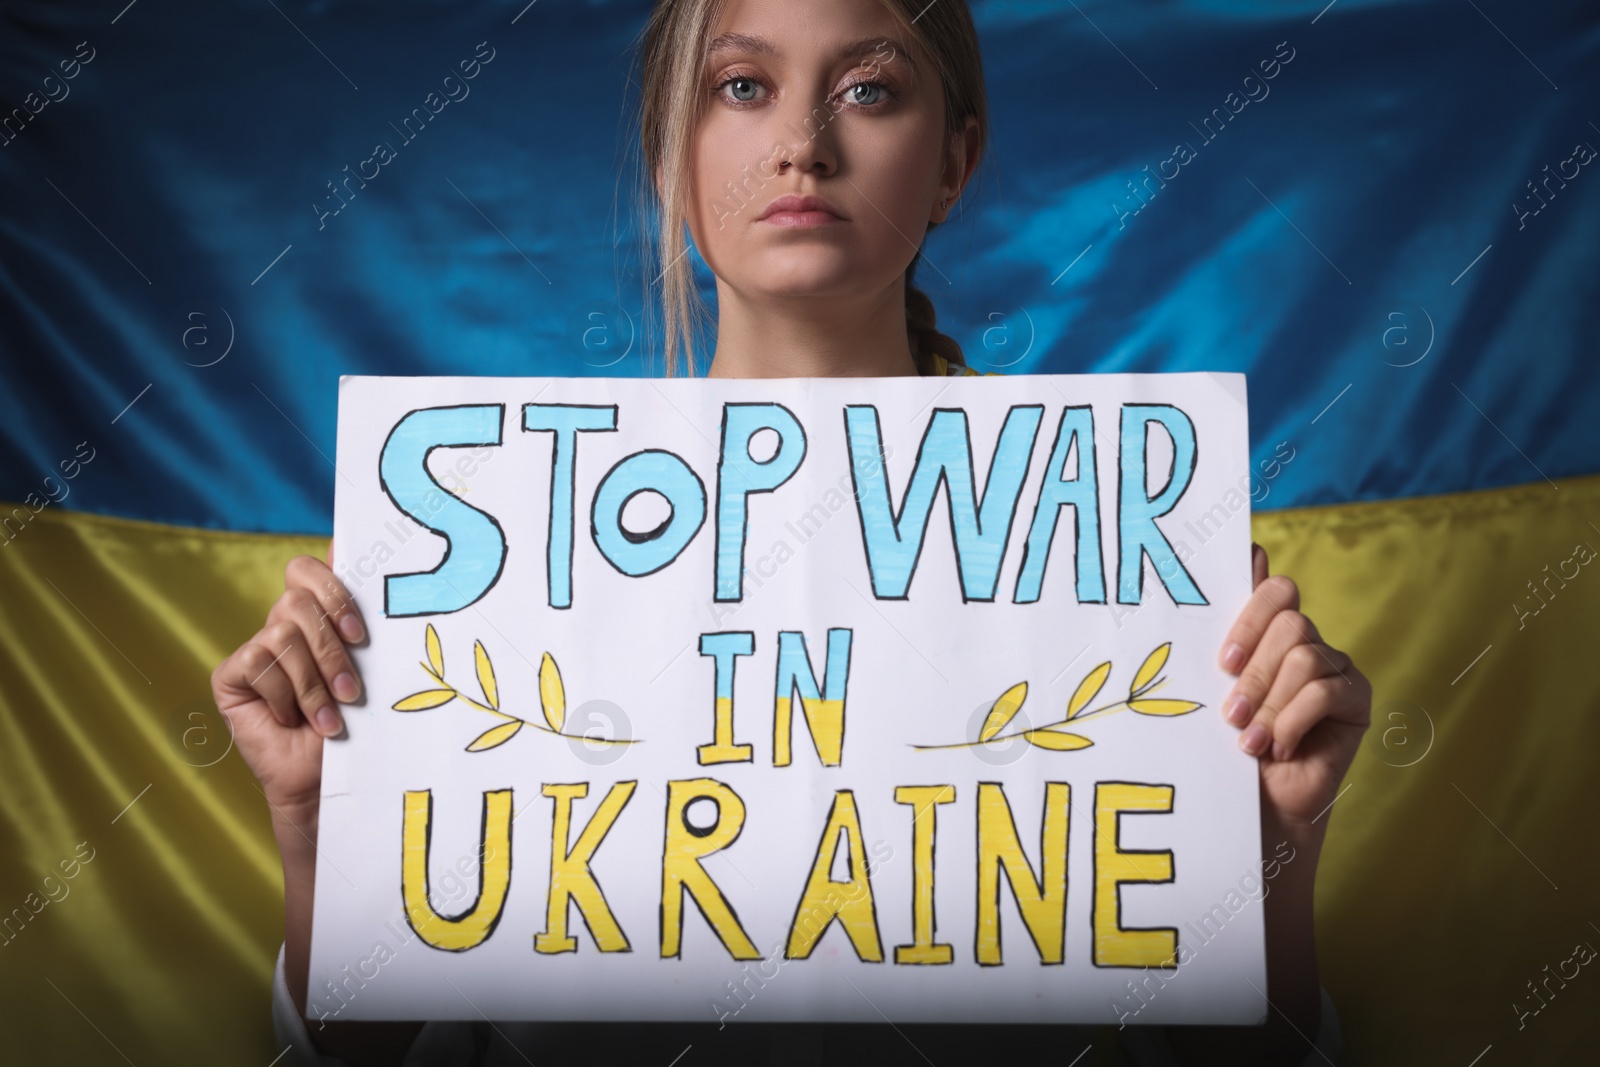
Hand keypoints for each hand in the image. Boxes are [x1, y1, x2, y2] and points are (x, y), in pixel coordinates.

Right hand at [210, 546, 364, 814]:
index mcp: (316, 616)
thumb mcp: (368, 668)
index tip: (361, 632)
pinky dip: (285, 695)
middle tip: (351, 688)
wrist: (326, 779)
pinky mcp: (230, 673)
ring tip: (331, 717)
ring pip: (283, 634)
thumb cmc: (355, 724)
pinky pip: (259, 662)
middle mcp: (282, 624)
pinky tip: (293, 720)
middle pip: (297, 598)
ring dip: (314, 682)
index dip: (332, 588)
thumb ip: (359, 619)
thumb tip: (351, 550)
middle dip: (331, 646)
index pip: (308, 570)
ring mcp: (255, 648)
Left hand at [1219, 542, 1371, 836]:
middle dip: (1254, 672)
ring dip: (1270, 705)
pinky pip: (1326, 692)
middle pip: (1290, 623)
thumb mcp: (1217, 690)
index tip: (1225, 661)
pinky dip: (1294, 721)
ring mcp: (1336, 668)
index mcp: (1269, 632)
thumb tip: (1248, 556)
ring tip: (1250, 741)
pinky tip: (1280, 748)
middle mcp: (1307, 642)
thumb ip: (1228, 637)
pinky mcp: (1356, 698)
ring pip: (1305, 659)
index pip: (1274, 590)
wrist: (1259, 807)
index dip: (1251, 613)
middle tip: (1231, 713)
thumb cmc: (1229, 748)